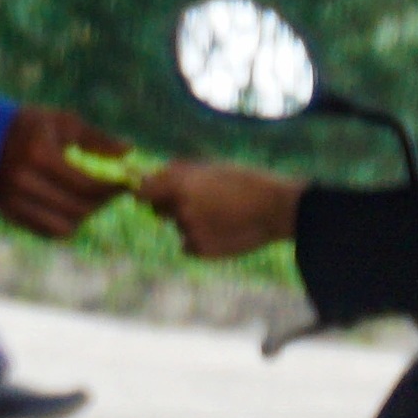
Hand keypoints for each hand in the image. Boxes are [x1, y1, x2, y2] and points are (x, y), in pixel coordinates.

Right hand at [0, 103, 127, 240]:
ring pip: (65, 226)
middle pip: (78, 208)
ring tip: (93, 199)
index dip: (111, 188)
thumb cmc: (32, 126)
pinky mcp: (9, 214)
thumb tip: (129, 151)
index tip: (127, 183)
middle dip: (102, 202)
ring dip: (86, 216)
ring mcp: (13, 201)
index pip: (85, 184)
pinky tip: (73, 206)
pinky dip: (67, 224)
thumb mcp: (63, 123)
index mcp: (38, 153)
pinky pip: (49, 232)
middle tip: (113, 191)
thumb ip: (97, 139)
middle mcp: (23, 180)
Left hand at [144, 159, 304, 261]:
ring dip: (193, 224)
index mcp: (180, 184)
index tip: (153, 194)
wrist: (275, 209)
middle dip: (169, 209)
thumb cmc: (245, 182)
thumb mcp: (212, 167)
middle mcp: (180, 208)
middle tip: (197, 205)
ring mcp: (190, 231)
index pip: (142, 193)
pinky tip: (224, 232)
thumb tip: (154, 174)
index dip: (147, 194)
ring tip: (223, 216)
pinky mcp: (201, 251)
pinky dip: (201, 242)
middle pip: (158, 212)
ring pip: (179, 228)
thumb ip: (180, 171)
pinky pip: (190, 246)